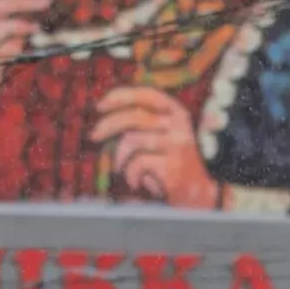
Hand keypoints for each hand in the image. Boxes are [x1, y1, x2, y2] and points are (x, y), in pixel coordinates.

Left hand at [91, 87, 220, 208]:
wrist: (196, 194)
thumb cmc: (168, 164)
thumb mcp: (157, 137)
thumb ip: (138, 123)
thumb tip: (104, 112)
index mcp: (176, 111)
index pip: (147, 94)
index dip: (121, 96)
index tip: (99, 106)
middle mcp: (179, 124)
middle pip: (135, 116)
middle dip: (108, 125)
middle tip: (93, 136)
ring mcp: (177, 143)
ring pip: (132, 141)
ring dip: (120, 158)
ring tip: (122, 169)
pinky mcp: (173, 165)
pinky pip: (137, 164)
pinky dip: (130, 175)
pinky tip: (136, 183)